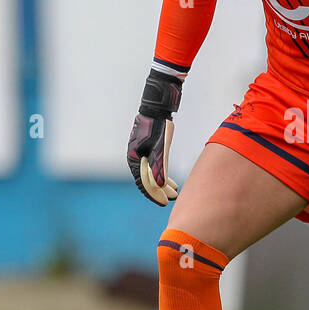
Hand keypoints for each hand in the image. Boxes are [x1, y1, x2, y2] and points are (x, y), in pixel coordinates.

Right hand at [127, 69, 182, 205]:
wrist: (157, 106)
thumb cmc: (158, 126)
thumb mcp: (160, 147)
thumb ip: (159, 166)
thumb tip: (160, 186)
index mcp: (134, 158)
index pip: (143, 183)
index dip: (154, 194)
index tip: (165, 202)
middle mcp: (135, 157)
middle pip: (147, 179)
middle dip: (160, 191)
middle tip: (172, 198)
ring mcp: (141, 152)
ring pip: (151, 173)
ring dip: (162, 183)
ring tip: (174, 191)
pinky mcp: (148, 147)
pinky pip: (153, 165)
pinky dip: (162, 173)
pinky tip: (169, 179)